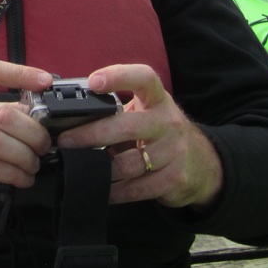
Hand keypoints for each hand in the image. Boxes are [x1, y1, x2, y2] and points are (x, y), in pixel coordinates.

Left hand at [57, 64, 222, 210]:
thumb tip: (69, 114)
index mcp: (157, 99)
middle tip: (66, 141)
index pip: (143, 78)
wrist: (201, 163)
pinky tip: (100, 189)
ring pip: (129, 163)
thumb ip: (117, 109)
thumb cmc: (159, 132)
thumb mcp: (146, 112)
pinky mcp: (174, 178)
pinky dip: (114, 191)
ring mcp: (174, 151)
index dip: (118, 76)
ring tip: (77, 167)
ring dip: (100, 167)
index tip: (93, 82)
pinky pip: (137, 188)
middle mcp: (168, 122)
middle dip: (92, 134)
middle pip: (128, 126)